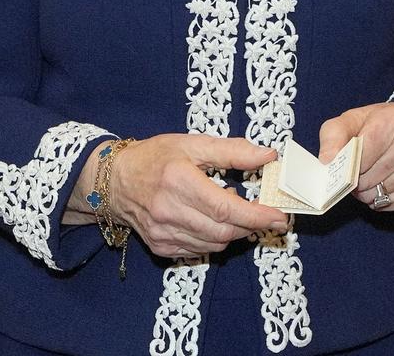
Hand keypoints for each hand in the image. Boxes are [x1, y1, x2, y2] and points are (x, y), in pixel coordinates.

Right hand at [65, 134, 287, 257]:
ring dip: (233, 231)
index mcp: (179, 180)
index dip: (256, 215)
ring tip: (233, 210)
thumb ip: (232, 150)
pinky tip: (210, 220)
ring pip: (214, 244)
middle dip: (250, 224)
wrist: (115, 180)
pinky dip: (213, 238)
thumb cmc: (155, 156)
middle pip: (223, 230)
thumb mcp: (192, 143)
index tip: (278, 215)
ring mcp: (163, 233)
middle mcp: (169, 210)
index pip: (225, 207)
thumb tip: (268, 155)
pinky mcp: (160, 247)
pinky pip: (199, 250)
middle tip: (264, 213)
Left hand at [318, 99, 393, 210]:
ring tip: (367, 173)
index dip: (345, 165)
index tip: (340, 165)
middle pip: (365, 179)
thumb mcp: (354, 117)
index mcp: (390, 124)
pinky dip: (378, 198)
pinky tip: (381, 181)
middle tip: (353, 169)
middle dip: (353, 179)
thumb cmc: (384, 120)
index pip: (358, 157)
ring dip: (364, 190)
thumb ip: (333, 135)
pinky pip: (387, 205)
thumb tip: (326, 161)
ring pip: (375, 194)